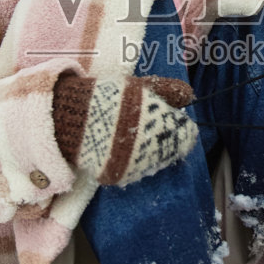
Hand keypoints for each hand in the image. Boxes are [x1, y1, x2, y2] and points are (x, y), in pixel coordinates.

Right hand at [51, 74, 198, 185]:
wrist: (73, 119)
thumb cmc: (109, 98)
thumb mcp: (140, 86)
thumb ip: (168, 90)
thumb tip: (190, 94)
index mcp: (167, 130)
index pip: (187, 134)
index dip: (177, 124)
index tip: (166, 115)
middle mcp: (156, 153)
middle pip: (171, 149)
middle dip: (163, 137)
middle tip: (144, 123)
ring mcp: (137, 168)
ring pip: (153, 161)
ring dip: (147, 149)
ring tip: (128, 133)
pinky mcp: (119, 176)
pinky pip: (132, 169)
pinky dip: (130, 159)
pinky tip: (119, 146)